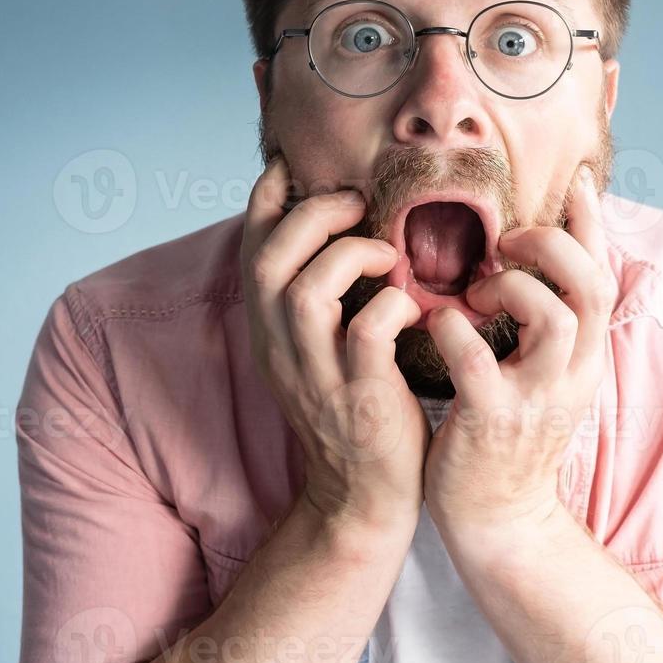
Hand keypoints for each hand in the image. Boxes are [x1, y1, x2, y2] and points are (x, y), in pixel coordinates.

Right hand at [240, 157, 428, 536]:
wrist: (364, 500)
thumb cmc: (357, 410)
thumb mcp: (319, 351)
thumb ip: (320, 296)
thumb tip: (337, 230)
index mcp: (269, 331)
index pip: (250, 248)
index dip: (266, 197)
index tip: (294, 163)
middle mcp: (282, 349)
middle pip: (270, 260)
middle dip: (312, 216)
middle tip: (356, 203)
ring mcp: (318, 376)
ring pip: (306, 292)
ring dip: (350, 256)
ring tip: (388, 254)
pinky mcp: (360, 399)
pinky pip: (365, 334)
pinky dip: (391, 305)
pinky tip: (413, 305)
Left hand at [422, 164, 615, 534]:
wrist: (500, 523)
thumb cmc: (507, 437)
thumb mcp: (544, 377)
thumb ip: (545, 323)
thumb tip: (531, 262)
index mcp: (585, 356)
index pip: (604, 275)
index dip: (593, 224)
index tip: (578, 180)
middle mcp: (572, 373)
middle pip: (592, 285)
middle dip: (554, 244)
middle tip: (509, 240)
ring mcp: (537, 398)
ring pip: (556, 316)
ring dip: (513, 287)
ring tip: (477, 292)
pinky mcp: (493, 421)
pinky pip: (478, 360)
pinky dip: (453, 330)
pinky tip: (435, 324)